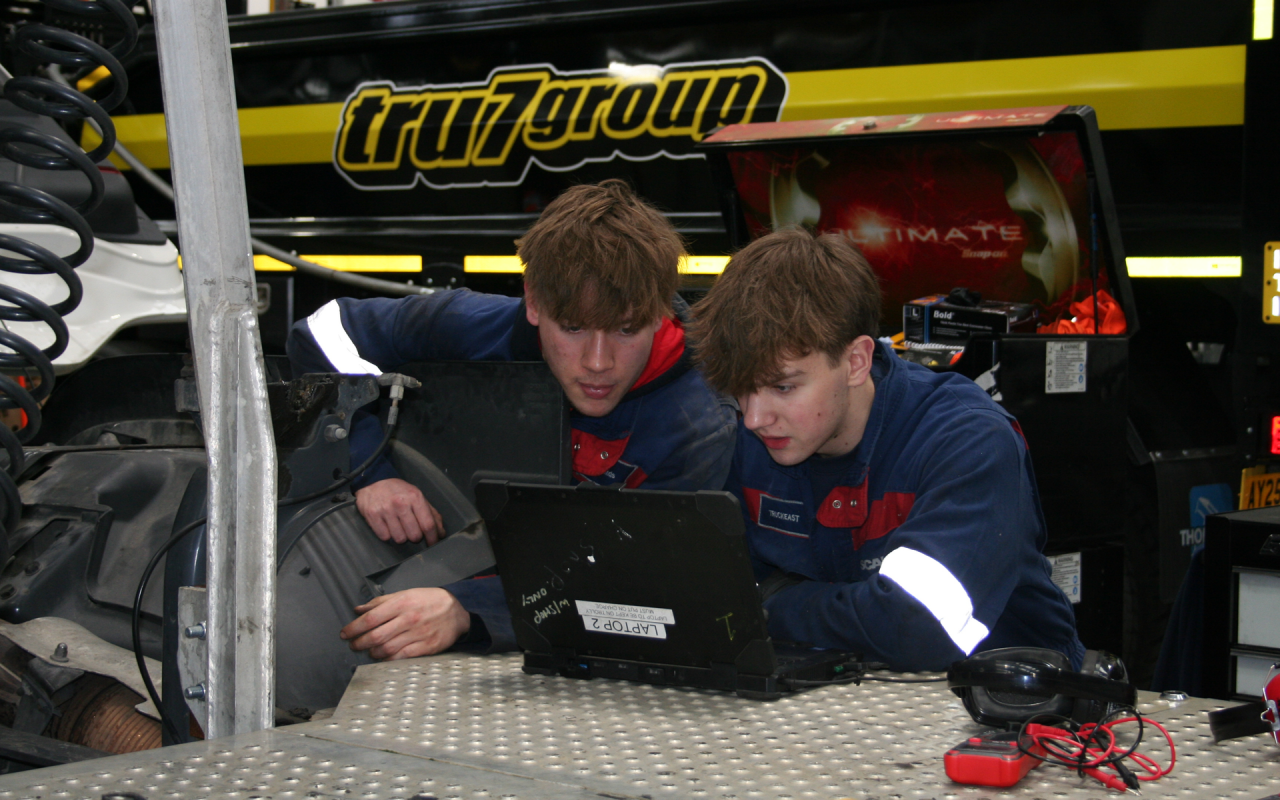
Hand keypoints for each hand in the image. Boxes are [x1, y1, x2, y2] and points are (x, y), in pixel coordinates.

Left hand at [339, 588, 470, 659]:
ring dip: (372, 652)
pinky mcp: (425, 647)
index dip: (354, 628)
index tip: (345, 633)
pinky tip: (383, 657)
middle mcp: (408, 619)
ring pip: (386, 649)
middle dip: (359, 643)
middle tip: (353, 645)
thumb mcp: (406, 594)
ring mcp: (417, 635)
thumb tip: (358, 609)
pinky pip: (400, 657)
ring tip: (369, 651)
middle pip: (375, 636)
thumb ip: (380, 602)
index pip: (370, 618)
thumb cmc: (429, 601)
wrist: (457, 612)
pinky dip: (387, 659)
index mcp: (402, 603)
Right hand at [354, 478, 444, 543]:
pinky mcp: (372, 515)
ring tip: (398, 526)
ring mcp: (385, 510)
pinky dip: (388, 535)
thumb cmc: (398, 491)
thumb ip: (431, 514)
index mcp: (415, 497)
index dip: (433, 538)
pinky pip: (385, 537)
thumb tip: (441, 533)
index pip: (428, 524)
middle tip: (412, 530)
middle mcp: (400, 503)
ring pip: (400, 539)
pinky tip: (388, 526)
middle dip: (415, 537)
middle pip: (414, 535)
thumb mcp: (417, 496)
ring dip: (401, 536)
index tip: (433, 544)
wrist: (372, 482)